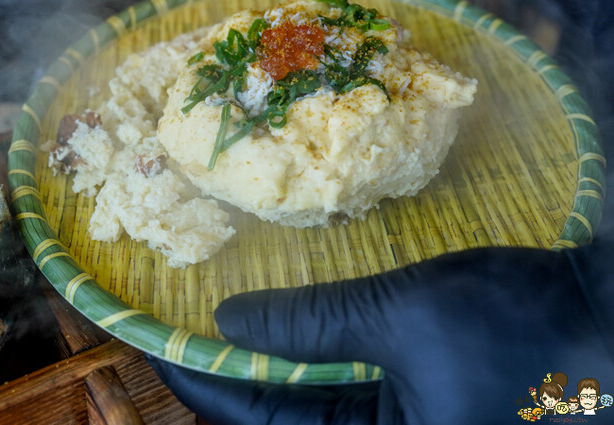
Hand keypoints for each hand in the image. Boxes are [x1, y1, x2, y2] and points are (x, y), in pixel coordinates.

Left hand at [150, 242, 613, 423]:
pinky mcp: (423, 409)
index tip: (161, 343)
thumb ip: (308, 322)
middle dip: (234, 376)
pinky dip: (315, 363)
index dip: (205, 380)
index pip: (261, 423)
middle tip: (188, 332)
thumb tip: (225, 318)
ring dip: (273, 366)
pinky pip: (348, 394)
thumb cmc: (513, 324)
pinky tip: (296, 332)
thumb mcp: (398, 317)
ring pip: (314, 408)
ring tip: (230, 328)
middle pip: (282, 421)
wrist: (608, 317)